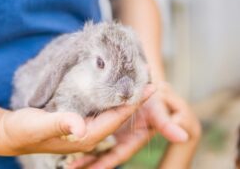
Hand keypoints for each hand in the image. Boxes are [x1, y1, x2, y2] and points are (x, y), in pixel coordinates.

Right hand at [0, 85, 154, 154]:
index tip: (151, 86)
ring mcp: (84, 128)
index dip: (134, 103)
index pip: (116, 118)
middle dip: (135, 98)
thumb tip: (80, 126)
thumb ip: (60, 124)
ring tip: (137, 78)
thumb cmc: (24, 130)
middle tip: (148, 77)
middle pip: (119, 115)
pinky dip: (110, 97)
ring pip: (111, 112)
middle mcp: (90, 134)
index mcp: (86, 136)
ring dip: (124, 96)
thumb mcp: (40, 125)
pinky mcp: (78, 121)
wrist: (11, 133)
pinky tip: (114, 86)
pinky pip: (101, 109)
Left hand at [71, 82, 200, 168]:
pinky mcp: (108, 122)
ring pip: (97, 145)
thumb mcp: (159, 111)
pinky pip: (96, 132)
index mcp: (133, 140)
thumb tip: (184, 137)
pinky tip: (71, 136)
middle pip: (103, 154)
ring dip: (83, 151)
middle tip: (69, 168)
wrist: (151, 90)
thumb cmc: (156, 101)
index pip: (117, 155)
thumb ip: (167, 124)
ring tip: (66, 159)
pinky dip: (85, 136)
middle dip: (88, 162)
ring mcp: (115, 132)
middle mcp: (123, 139)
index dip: (105, 163)